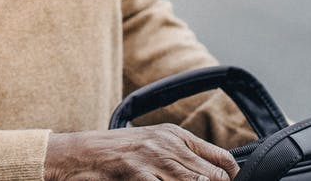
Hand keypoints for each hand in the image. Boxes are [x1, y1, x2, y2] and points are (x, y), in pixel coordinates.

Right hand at [44, 124, 239, 180]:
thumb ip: (180, 154)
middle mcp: (168, 144)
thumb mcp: (151, 144)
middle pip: (214, 177)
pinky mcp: (139, 175)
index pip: (222, 158)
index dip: (232, 177)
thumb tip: (213, 174)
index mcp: (174, 134)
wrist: (78, 155)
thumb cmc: (114, 153)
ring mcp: (153, 160)